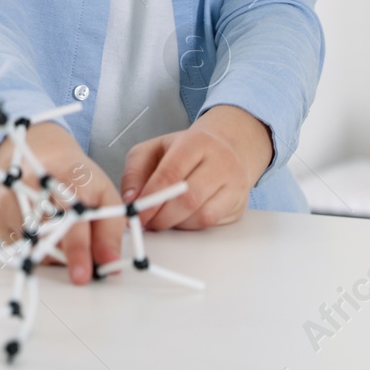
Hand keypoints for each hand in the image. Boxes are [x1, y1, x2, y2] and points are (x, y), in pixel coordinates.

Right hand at [0, 122, 124, 284]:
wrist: (44, 158)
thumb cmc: (78, 182)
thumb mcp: (106, 197)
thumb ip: (111, 231)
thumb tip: (110, 263)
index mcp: (69, 179)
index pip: (72, 220)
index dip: (78, 250)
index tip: (81, 275)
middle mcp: (35, 185)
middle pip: (49, 237)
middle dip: (67, 256)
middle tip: (79, 264)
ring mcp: (11, 199)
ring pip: (34, 248)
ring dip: (52, 252)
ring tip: (60, 231)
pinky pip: (19, 248)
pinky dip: (34, 248)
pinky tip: (40, 228)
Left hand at [118, 105, 273, 231]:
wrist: (226, 147)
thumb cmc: (185, 150)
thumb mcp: (154, 149)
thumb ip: (135, 171)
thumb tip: (130, 199)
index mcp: (196, 142)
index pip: (172, 173)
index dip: (151, 197)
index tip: (137, 212)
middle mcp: (221, 161)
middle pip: (189, 198)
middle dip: (162, 216)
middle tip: (147, 221)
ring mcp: (234, 184)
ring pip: (203, 215)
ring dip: (176, 224)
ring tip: (162, 219)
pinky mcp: (239, 204)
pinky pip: (212, 224)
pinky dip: (191, 227)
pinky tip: (181, 219)